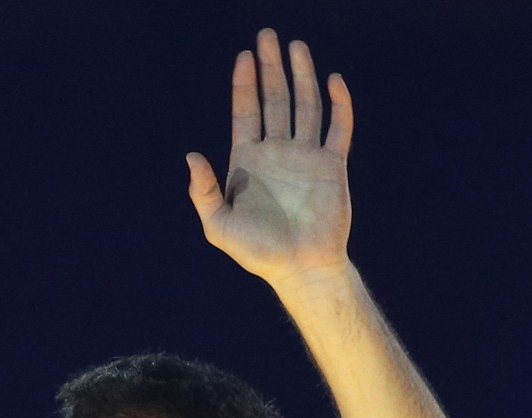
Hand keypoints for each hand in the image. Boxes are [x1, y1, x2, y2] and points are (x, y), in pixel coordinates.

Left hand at [186, 30, 353, 286]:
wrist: (300, 268)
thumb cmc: (256, 252)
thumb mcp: (218, 225)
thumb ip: (204, 191)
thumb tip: (192, 155)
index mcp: (248, 162)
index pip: (246, 112)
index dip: (244, 84)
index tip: (244, 56)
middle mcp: (277, 152)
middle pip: (274, 99)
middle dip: (271, 68)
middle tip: (268, 35)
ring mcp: (306, 157)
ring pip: (305, 106)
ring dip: (302, 76)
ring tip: (297, 46)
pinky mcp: (332, 166)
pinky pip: (337, 128)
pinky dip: (339, 104)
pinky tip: (334, 80)